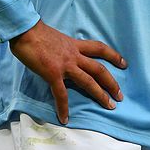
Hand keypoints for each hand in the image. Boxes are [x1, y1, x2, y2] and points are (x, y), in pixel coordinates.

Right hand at [9, 20, 125, 123]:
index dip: (113, 56)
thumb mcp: (57, 38)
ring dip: (100, 94)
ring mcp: (65, 65)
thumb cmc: (36, 32)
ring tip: (110, 106)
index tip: (124, 63)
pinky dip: (63, 107)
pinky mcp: (53, 73)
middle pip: (99, 69)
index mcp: (74, 45)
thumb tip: (62, 56)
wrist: (26, 31)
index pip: (99, 48)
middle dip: (112, 82)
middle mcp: (74, 55)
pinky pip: (61, 94)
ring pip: (88, 81)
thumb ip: (63, 48)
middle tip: (120, 95)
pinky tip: (65, 118)